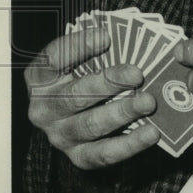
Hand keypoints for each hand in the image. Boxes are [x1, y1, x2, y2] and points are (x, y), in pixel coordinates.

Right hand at [25, 27, 159, 168]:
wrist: (75, 120)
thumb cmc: (84, 79)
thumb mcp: (83, 62)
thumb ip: (99, 51)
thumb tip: (127, 40)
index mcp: (41, 79)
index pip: (52, 59)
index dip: (78, 46)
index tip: (106, 36)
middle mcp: (44, 109)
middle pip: (75, 95)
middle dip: (108, 83)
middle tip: (137, 74)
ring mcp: (60, 135)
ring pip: (90, 125)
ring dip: (122, 112)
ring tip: (148, 102)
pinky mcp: (79, 156)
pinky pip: (103, 154)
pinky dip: (129, 144)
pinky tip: (150, 132)